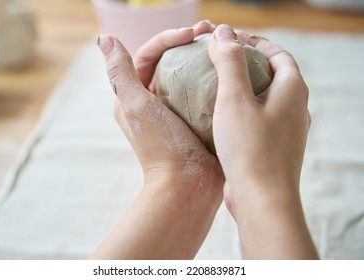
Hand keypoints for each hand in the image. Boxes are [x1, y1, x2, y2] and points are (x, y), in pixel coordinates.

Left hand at [92, 20, 223, 258]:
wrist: (188, 184)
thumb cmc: (162, 147)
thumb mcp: (136, 106)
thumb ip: (120, 73)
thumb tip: (105, 39)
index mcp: (135, 96)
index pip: (148, 56)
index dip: (167, 39)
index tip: (191, 33)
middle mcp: (154, 101)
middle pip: (168, 61)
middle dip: (187, 42)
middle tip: (209, 30)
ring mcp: (177, 110)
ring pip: (188, 74)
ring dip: (202, 56)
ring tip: (221, 43)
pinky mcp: (196, 118)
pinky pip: (204, 90)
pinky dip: (214, 77)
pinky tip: (229, 68)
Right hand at [209, 24, 317, 258]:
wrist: (261, 200)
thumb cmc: (250, 148)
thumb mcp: (235, 98)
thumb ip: (229, 62)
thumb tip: (223, 32)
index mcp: (292, 90)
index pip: (277, 54)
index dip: (255, 43)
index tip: (231, 40)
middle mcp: (295, 109)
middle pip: (272, 76)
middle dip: (248, 65)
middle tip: (220, 62)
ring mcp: (285, 131)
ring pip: (264, 100)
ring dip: (244, 90)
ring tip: (216, 88)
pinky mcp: (273, 148)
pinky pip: (258, 121)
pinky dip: (241, 112)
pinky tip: (219, 119)